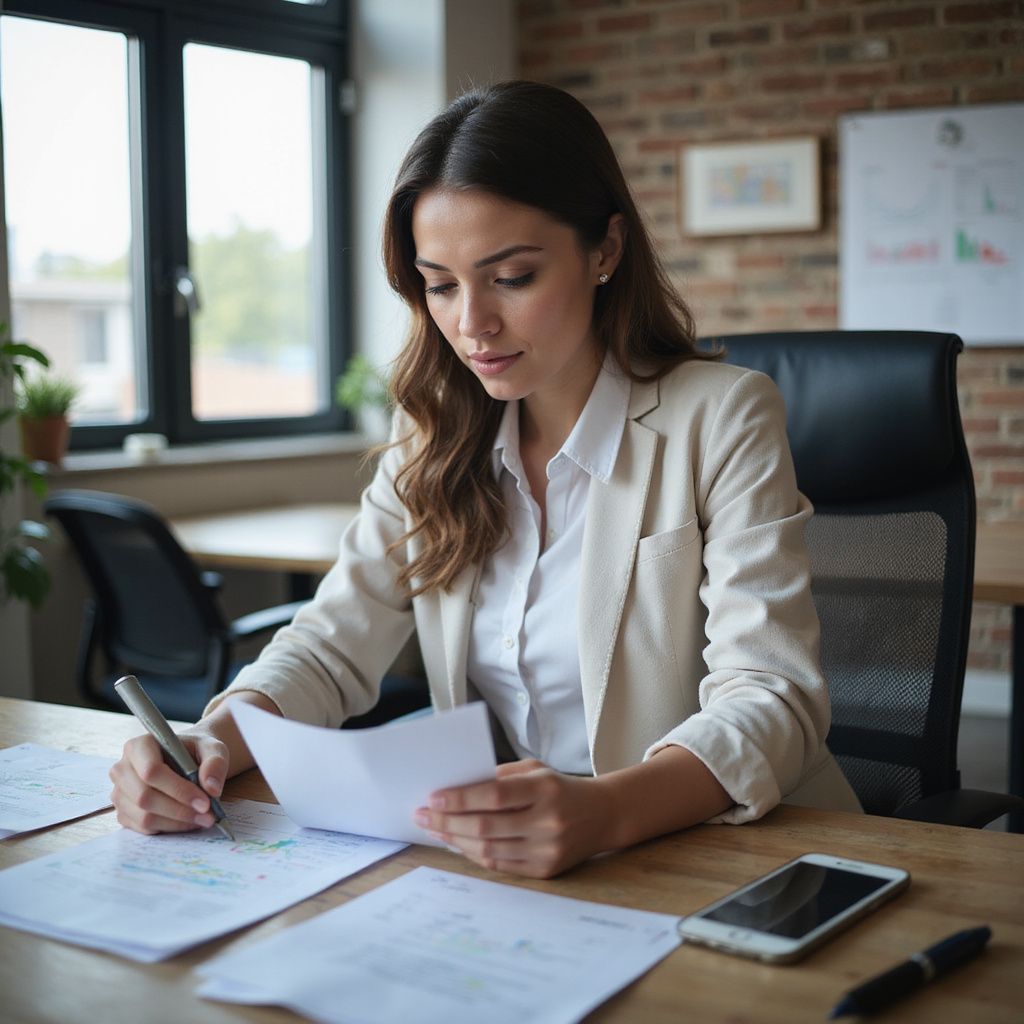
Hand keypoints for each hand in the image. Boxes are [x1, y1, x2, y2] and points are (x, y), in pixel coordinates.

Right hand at [109, 729, 228, 834]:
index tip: (205, 802)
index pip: (151, 771)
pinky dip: (169, 828)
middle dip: (179, 810)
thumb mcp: (213, 748)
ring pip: (144, 816)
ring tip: (203, 819)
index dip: (178, 789)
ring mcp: (120, 793)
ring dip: (177, 822)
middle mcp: (122, 769)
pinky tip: (188, 821)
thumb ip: (215, 763)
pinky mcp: (123, 812)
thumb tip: (211, 788)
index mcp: (139, 746)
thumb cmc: (197, 751)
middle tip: (208, 815)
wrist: (188, 760)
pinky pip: (143, 828)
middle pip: (145, 797)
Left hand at [413, 759, 615, 878]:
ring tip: (435, 830)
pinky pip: (501, 865)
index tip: (432, 798)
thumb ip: (500, 777)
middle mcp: (548, 821)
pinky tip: (459, 843)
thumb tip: (456, 788)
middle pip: (486, 827)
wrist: (603, 815)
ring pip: (490, 849)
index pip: (495, 796)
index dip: (460, 798)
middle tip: (422, 816)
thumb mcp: (536, 770)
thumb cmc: (560, 788)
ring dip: (456, 840)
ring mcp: (548, 849)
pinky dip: (475, 855)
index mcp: (545, 789)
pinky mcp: (547, 870)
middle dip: (448, 822)